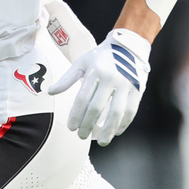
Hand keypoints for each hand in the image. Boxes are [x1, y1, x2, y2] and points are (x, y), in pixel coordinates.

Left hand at [48, 28, 150, 145]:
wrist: (128, 46)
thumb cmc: (101, 57)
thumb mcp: (82, 63)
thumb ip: (67, 79)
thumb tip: (50, 92)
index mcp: (95, 71)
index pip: (82, 98)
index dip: (76, 115)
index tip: (71, 127)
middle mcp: (110, 78)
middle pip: (97, 108)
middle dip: (88, 125)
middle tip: (82, 136)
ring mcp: (126, 84)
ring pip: (116, 113)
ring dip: (108, 130)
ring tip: (101, 141)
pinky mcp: (138, 90)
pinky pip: (131, 111)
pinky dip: (123, 124)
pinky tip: (116, 132)